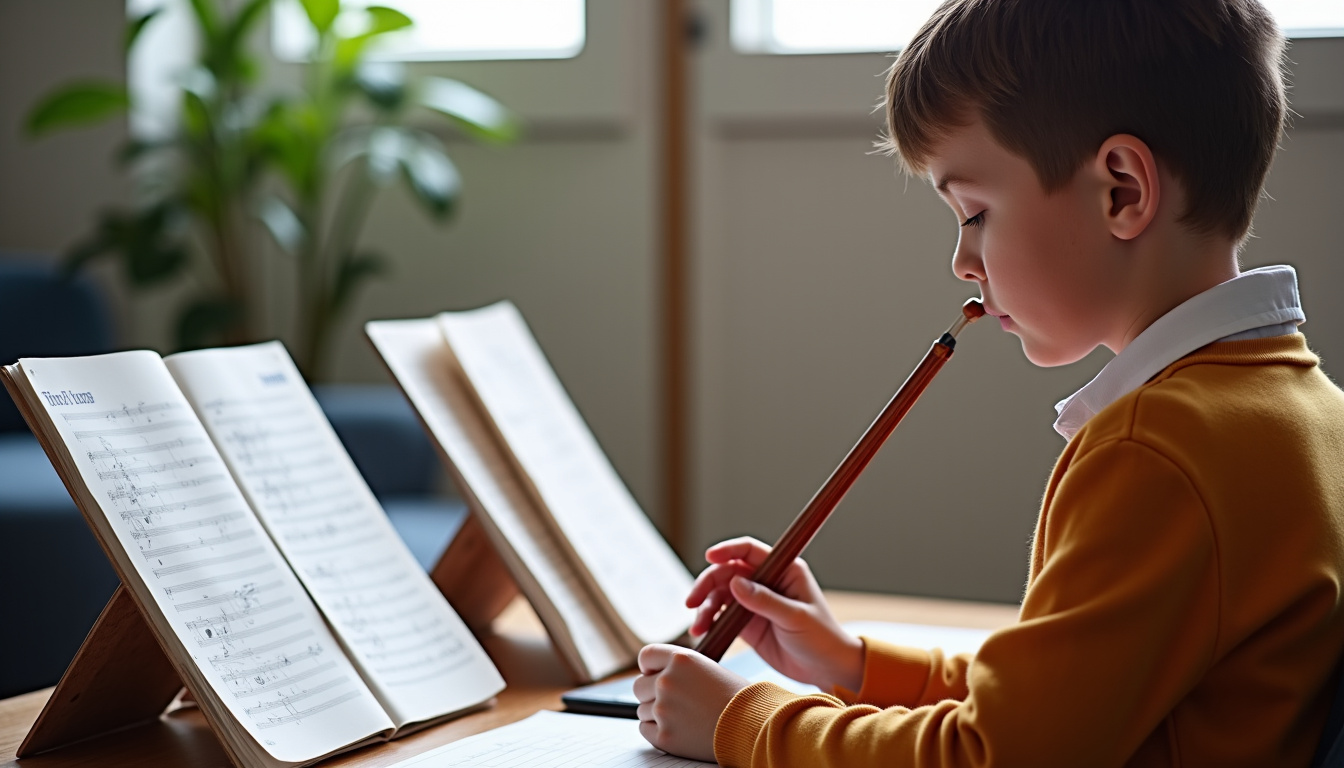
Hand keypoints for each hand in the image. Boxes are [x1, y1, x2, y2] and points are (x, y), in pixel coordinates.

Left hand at [634, 644, 748, 762]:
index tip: (654, 673)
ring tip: (684, 717)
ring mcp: (663, 710)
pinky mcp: (664, 736)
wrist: (752, 726)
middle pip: (639, 686)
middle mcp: (667, 681)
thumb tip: (658, 674)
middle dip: (651, 693)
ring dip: (657, 714)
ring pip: (643, 710)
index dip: (649, 667)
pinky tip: (679, 729)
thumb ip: (681, 669)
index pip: (646, 656)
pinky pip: (645, 730)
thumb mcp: (709, 669)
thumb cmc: (738, 699)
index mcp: (681, 659)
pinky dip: (658, 731)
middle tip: (672, 701)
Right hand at [686, 537, 863, 691]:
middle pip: (727, 572)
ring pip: (720, 595)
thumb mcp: (795, 618)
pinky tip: (703, 632)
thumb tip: (735, 583)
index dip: (728, 550)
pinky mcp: (747, 623)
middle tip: (692, 603)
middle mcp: (766, 582)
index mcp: (784, 570)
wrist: (826, 669)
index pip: (750, 551)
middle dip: (707, 584)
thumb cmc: (821, 637)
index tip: (710, 557)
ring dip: (705, 607)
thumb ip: (765, 601)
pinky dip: (709, 622)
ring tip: (698, 627)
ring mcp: (754, 602)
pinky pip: (721, 616)